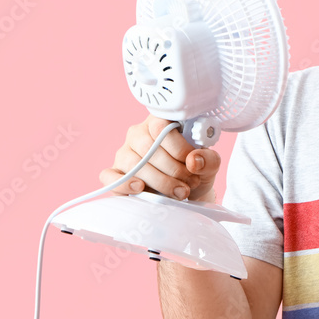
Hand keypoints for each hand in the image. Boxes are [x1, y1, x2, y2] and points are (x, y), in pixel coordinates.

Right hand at [98, 115, 223, 202]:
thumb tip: (194, 160)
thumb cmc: (194, 173)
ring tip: (179, 192)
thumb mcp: (208, 165)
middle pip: (148, 147)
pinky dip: (124, 183)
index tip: (191, 161)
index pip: (161, 126)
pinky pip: (110, 176)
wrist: (186, 195)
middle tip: (189, 182)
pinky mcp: (115, 173)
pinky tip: (140, 188)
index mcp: (161, 123)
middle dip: (173, 169)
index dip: (178, 146)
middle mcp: (139, 134)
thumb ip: (208, 159)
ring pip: (134, 164)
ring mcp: (124, 153)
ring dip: (159, 181)